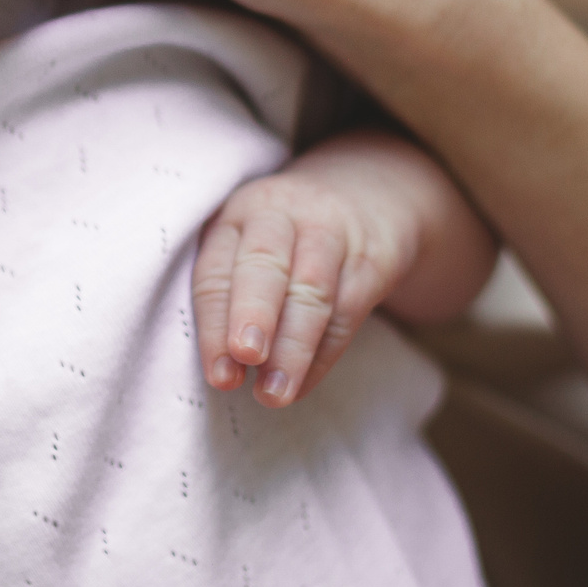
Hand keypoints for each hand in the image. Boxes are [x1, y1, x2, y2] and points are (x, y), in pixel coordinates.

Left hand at [193, 129, 493, 405]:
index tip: (218, 374)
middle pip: (263, 264)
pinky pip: (348, 307)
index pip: (216, 269)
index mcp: (237, 214)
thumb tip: (222, 371)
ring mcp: (329, 230)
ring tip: (275, 393)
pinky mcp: (371, 255)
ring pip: (310, 289)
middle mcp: (279, 213)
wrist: (374, 192)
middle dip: (252, 314)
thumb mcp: (251, 243)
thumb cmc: (291, 237)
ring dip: (292, 347)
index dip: (213, 324)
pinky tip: (305, 382)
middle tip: (246, 358)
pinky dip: (324, 351)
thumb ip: (232, 293)